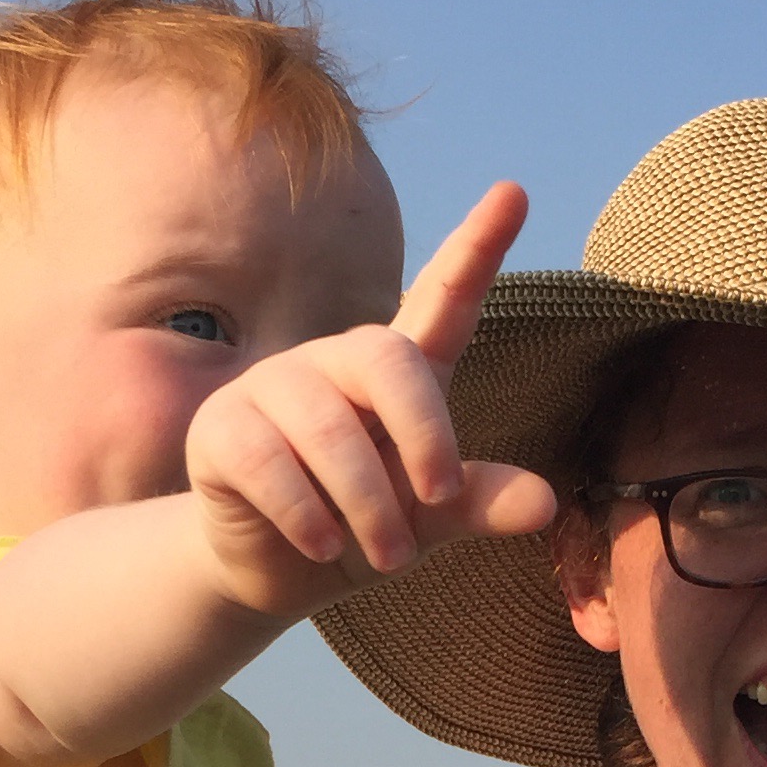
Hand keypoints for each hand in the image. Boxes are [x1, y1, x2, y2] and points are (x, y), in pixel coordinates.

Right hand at [183, 182, 556, 619]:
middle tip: (439, 498)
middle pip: (388, 358)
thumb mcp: (427, 520)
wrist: (271, 573)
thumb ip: (478, 503)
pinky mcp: (221, 429)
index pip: (441, 300)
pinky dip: (306, 515)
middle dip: (424, 432)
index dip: (476, 248)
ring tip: (385, 557)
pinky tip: (321, 547)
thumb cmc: (361, 529)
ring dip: (367, 504)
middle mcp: (334, 363)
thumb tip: (546, 503)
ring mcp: (271, 388)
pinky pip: (268, 464)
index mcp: (395, 373)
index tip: (514, 193)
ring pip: (328, 429)